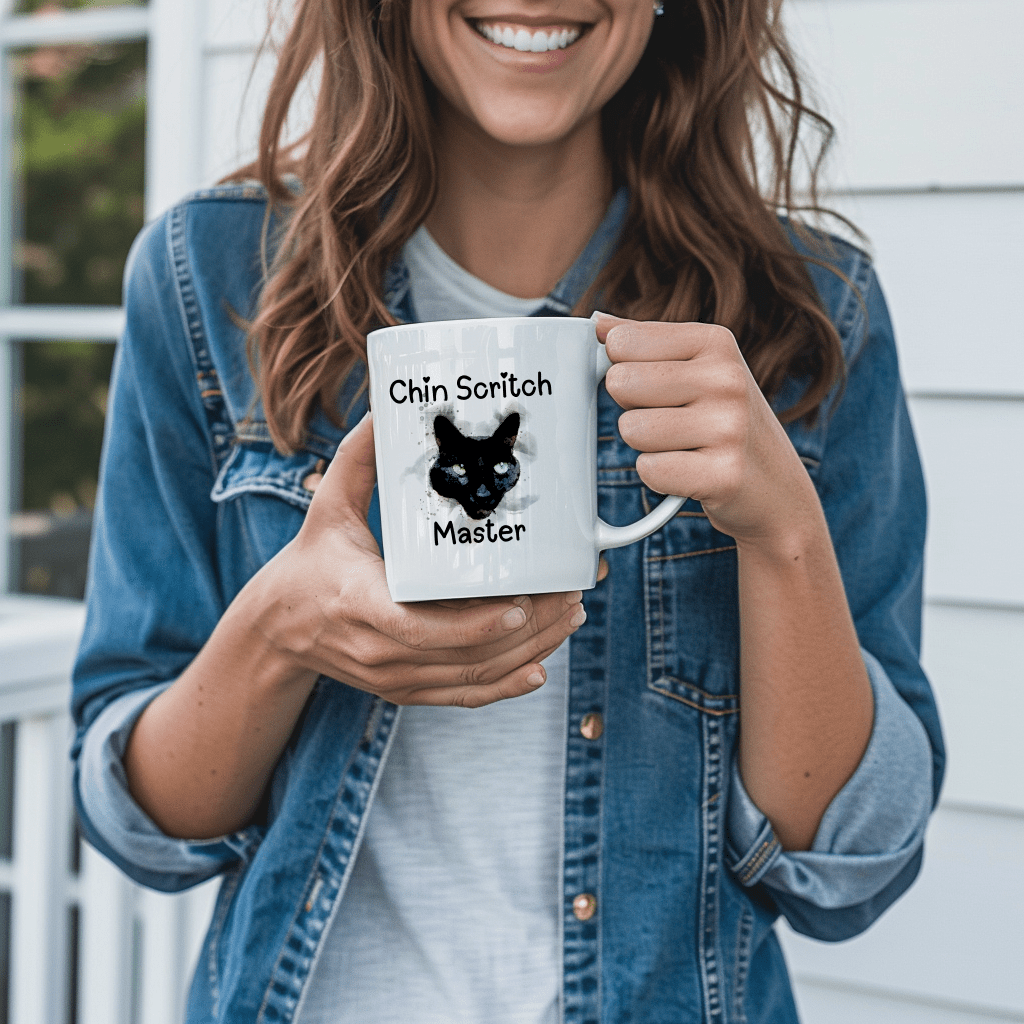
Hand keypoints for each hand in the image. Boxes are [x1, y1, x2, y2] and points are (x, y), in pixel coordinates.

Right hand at [249, 413, 586, 707]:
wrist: (278, 628)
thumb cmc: (311, 561)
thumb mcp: (328, 506)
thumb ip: (358, 458)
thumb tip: (387, 407)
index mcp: (358, 602)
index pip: (419, 628)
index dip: (474, 624)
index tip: (521, 605)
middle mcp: (376, 649)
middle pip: (463, 656)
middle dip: (527, 631)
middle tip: (570, 596)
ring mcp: (392, 677)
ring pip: (471, 678)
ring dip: (528, 652)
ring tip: (568, 616)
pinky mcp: (402, 690)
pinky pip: (461, 697)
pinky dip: (504, 687)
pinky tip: (540, 667)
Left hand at [594, 313, 821, 550]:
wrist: (776, 487)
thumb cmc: (722, 421)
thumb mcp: (697, 369)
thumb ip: (646, 344)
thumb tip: (597, 324)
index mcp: (715, 342)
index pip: (621, 342)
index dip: (623, 369)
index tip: (655, 387)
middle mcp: (727, 379)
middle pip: (620, 383)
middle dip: (632, 408)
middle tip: (669, 420)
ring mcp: (729, 427)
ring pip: (631, 429)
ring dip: (646, 446)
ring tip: (682, 447)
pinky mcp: (723, 475)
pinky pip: (649, 470)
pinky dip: (658, 476)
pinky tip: (688, 472)